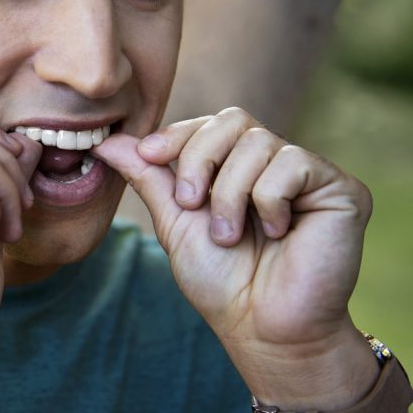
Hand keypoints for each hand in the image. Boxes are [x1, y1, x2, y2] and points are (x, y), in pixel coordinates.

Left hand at [92, 107, 377, 410]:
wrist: (260, 327)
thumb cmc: (220, 281)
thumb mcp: (175, 221)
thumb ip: (148, 177)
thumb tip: (107, 141)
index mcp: (236, 169)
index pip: (208, 125)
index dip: (177, 135)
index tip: (148, 155)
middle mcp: (273, 164)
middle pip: (232, 120)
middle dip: (199, 159)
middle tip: (191, 204)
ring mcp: (307, 174)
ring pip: (257, 143)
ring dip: (230, 194)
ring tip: (230, 236)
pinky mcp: (339, 188)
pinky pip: (292, 164)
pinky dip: (269, 201)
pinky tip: (276, 233)